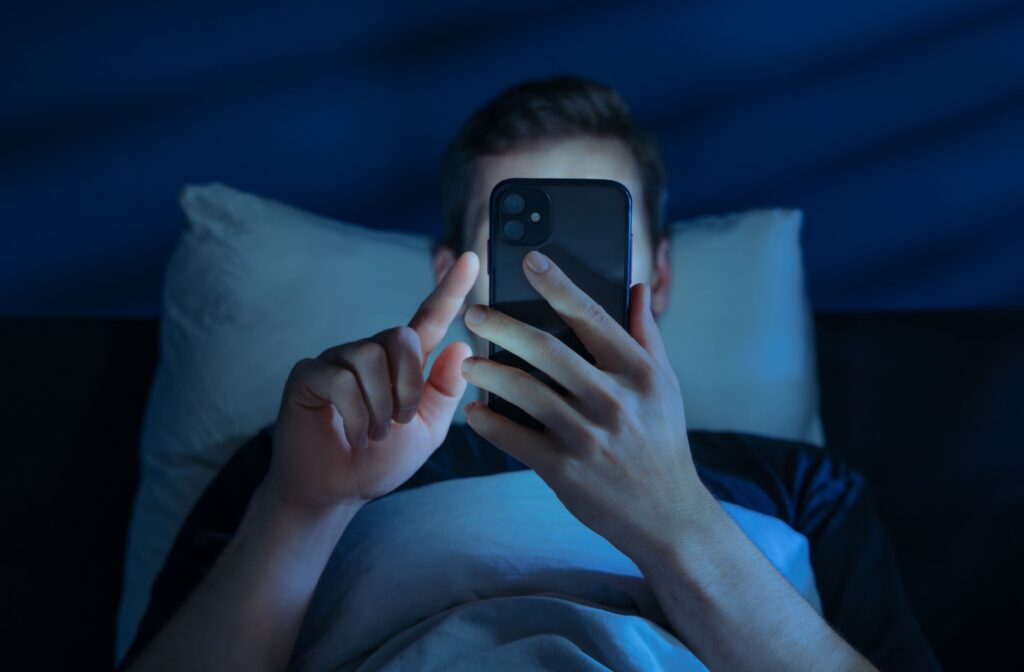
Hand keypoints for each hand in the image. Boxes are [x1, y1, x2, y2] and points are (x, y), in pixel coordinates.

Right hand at [267, 251, 479, 513]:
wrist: (336, 492)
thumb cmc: (378, 461)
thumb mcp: (426, 431)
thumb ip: (443, 393)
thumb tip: (459, 348)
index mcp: (400, 363)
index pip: (428, 317)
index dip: (450, 289)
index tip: (470, 258)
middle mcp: (368, 352)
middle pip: (399, 337)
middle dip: (408, 385)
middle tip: (399, 423)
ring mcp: (335, 360)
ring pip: (369, 358)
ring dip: (380, 405)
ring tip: (375, 434)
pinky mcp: (307, 375)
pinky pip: (339, 379)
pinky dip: (356, 414)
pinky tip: (355, 436)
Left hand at [460, 250, 713, 560]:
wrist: (666, 516)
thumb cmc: (662, 442)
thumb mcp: (666, 387)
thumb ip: (646, 335)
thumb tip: (637, 287)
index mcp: (639, 373)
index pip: (592, 317)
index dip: (558, 284)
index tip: (530, 260)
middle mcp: (614, 400)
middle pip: (547, 349)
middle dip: (503, 326)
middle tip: (474, 313)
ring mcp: (588, 436)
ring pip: (524, 391)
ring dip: (489, 372)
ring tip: (468, 363)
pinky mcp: (565, 470)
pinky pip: (515, 438)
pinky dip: (490, 422)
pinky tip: (474, 411)